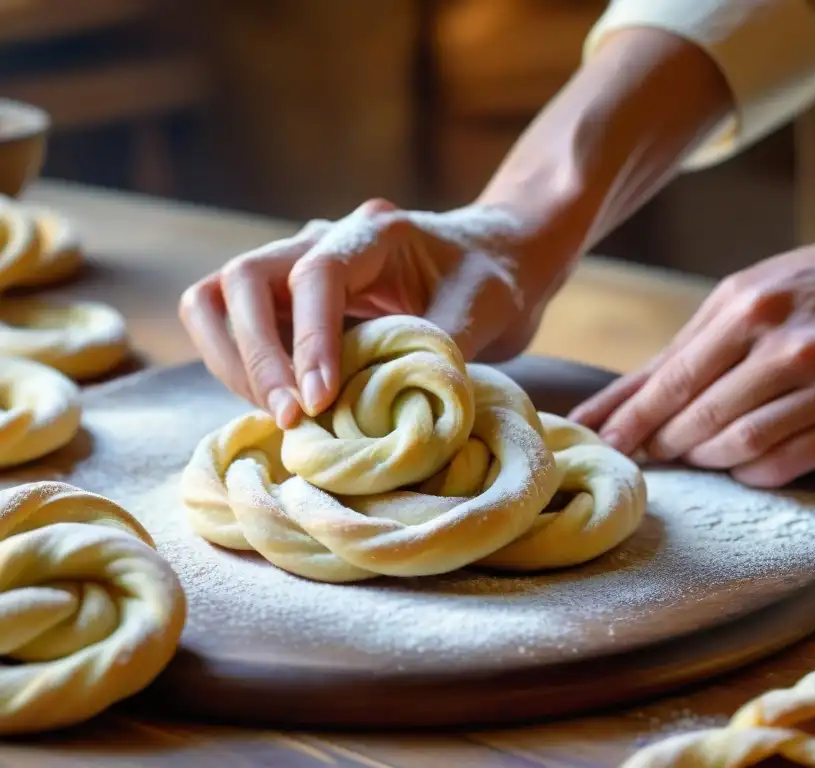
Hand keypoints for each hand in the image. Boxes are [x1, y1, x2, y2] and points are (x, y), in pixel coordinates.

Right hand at [179, 199, 550, 428]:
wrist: (498, 261)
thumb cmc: (496, 280)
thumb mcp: (485, 312)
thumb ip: (433, 353)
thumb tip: (384, 414)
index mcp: (374, 231)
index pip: (316, 274)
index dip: (309, 341)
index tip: (322, 401)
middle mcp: (323, 238)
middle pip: (242, 279)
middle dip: (256, 356)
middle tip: (292, 418)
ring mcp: (298, 266)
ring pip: (218, 300)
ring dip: (235, 364)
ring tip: (283, 418)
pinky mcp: (290, 300)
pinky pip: (235, 328)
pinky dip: (243, 371)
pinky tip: (284, 410)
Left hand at [569, 231, 814, 486]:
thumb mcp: (749, 292)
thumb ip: (686, 346)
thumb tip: (619, 398)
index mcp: (752, 306)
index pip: (674, 379)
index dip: (632, 418)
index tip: (600, 441)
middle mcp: (792, 347)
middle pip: (702, 417)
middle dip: (662, 442)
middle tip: (645, 453)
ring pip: (741, 446)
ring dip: (704, 458)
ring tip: (692, 452)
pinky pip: (788, 464)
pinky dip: (751, 471)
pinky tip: (741, 462)